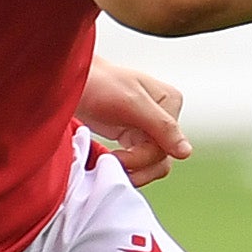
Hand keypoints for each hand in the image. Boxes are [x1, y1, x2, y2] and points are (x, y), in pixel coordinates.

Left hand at [80, 57, 191, 187]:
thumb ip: (162, 127)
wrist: (64, 81)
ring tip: (107, 166)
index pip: (167, 145)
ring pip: (152, 163)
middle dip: (136, 165)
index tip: (113, 158)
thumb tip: (186, 153)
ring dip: (132, 170)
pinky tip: (107, 162)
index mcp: (170, 102)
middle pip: (161, 157)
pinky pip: (138, 160)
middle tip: (107, 164)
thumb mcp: (131, 103)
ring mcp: (148, 127)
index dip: (141, 157)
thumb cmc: (96, 83)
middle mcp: (164, 115)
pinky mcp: (131, 135)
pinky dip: (125, 167)